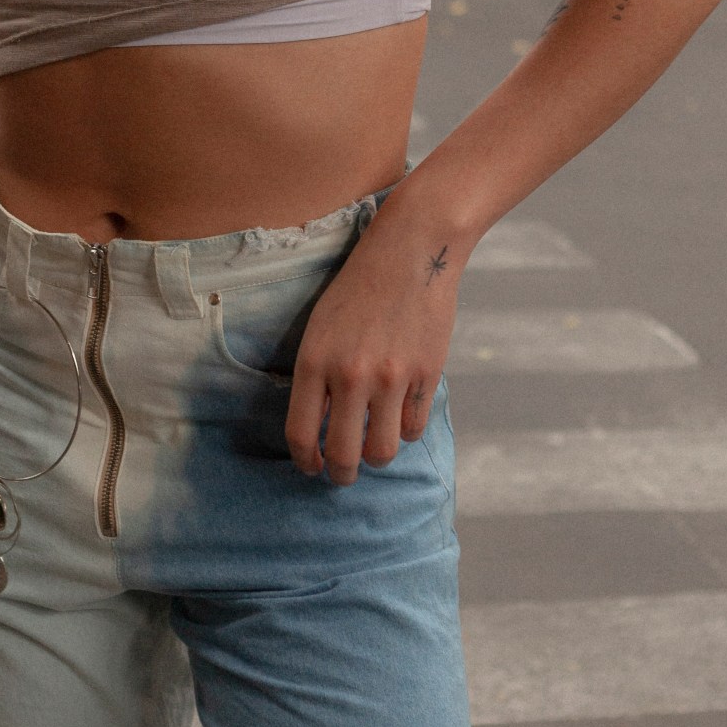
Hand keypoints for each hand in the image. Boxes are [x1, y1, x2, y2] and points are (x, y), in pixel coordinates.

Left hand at [284, 205, 463, 483]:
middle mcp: (350, 376)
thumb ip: (318, 374)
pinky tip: (400, 416)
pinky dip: (406, 430)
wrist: (411, 251)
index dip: (305, 460)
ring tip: (373, 449)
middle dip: (341, 474)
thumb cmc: (360, 286)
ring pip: (382, 452)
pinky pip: (414, 428)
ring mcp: (390, 378)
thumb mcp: (322, 325)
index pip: (301, 433)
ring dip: (375, 457)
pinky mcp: (425, 376)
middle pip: (343, 455)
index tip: (312, 466)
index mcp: (314, 361)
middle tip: (342, 475)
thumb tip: (320, 425)